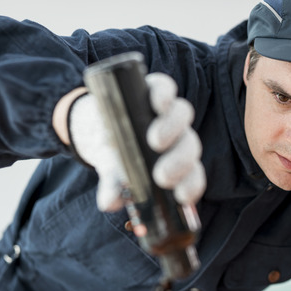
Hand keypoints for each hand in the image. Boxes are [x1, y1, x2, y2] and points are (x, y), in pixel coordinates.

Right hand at [64, 73, 205, 211]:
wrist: (97, 130)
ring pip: (183, 116)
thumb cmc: (114, 159)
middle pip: (190, 146)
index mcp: (176, 167)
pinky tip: (158, 103)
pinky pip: (166, 88)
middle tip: (162, 175)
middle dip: (180, 162)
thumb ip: (113, 189)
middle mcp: (179, 139)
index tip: (180, 196)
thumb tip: (110, 202)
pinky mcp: (157, 90)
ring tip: (155, 140)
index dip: (191, 186)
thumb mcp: (112, 175)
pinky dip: (163, 94)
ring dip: (173, 128)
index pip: (193, 178)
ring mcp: (169, 114)